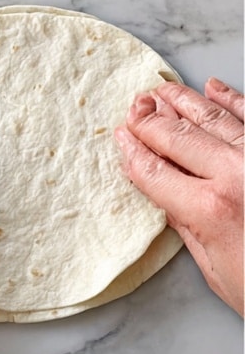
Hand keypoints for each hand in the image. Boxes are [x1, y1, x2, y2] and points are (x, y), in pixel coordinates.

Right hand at [115, 79, 243, 314]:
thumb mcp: (212, 265)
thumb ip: (188, 225)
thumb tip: (168, 197)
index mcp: (209, 209)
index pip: (156, 172)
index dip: (134, 152)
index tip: (121, 137)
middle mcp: (235, 175)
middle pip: (180, 138)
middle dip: (152, 120)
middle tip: (135, 105)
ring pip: (214, 119)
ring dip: (185, 102)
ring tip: (163, 91)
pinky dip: (230, 100)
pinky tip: (212, 88)